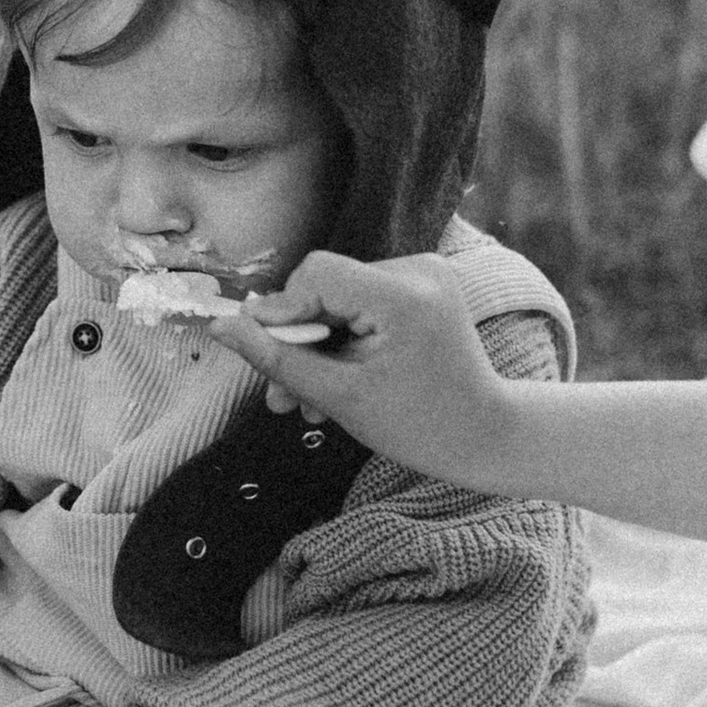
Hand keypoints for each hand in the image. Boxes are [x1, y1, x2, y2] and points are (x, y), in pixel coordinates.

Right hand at [222, 253, 523, 492]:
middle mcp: (420, 270)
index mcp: (404, 295)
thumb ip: (277, 358)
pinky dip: (344, 337)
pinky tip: (335, 378)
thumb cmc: (420, 426)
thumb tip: (221, 326)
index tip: (266, 356)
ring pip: (340, 296)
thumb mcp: (339, 397)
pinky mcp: (423, 285)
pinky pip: (362, 301)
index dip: (282, 312)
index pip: (316, 274)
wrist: (485, 436)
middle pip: (327, 286)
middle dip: (299, 339)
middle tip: (280, 394)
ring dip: (318, 343)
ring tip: (303, 399)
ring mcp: (426, 274)